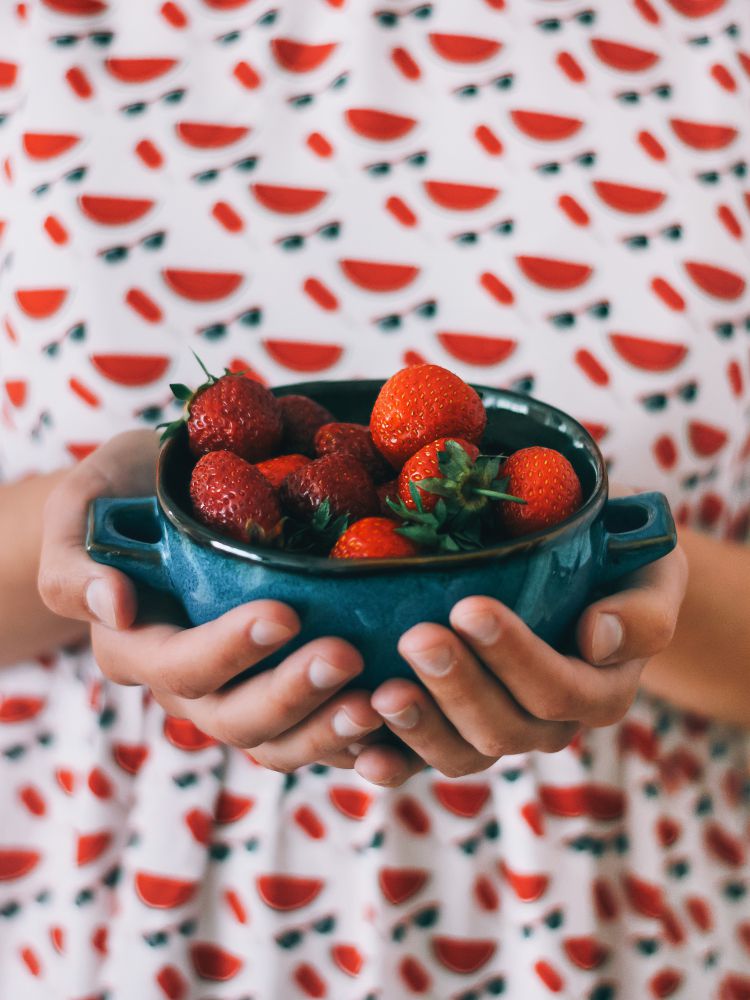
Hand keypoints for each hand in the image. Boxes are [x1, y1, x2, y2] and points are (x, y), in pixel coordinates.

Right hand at [38, 431, 381, 770]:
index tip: (284, 614)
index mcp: (138, 648)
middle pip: (237, 718)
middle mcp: (190, 686)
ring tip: (383, 701)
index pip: (180, 665)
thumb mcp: (80, 509)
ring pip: (282, 742)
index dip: (229, 649)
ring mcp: (239, 694)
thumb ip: (75, 564)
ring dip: (331, 730)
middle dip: (293, 694)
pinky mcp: (285, 692)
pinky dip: (359, 742)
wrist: (165, 503)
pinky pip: (319, 735)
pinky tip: (401, 726)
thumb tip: (115, 604)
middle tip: (347, 655)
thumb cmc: (125, 495)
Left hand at [355, 543, 687, 786]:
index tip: (470, 607)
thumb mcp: (653, 577)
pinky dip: (391, 760)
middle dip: (457, 686)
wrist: (586, 580)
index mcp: (598, 692)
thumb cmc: (619, 567)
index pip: (557, 689)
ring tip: (377, 695)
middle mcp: (547, 725)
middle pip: (502, 727)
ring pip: (459, 753)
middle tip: (416, 638)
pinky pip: (421, 761)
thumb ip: (640, 611)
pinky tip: (360, 750)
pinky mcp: (453, 732)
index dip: (514, 656)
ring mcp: (497, 733)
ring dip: (418, 728)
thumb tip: (597, 636)